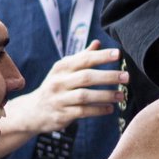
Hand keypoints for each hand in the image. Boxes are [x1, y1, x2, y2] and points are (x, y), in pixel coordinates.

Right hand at [1, 41, 127, 135]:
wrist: (32, 111)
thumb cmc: (56, 86)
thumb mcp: (64, 70)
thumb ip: (81, 57)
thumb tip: (98, 43)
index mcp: (62, 68)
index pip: (84, 59)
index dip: (101, 56)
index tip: (118, 54)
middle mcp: (59, 82)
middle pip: (86, 77)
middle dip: (108, 76)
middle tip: (126, 77)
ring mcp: (59, 99)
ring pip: (85, 96)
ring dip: (106, 95)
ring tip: (122, 95)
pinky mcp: (61, 114)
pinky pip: (83, 112)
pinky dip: (98, 110)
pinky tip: (110, 109)